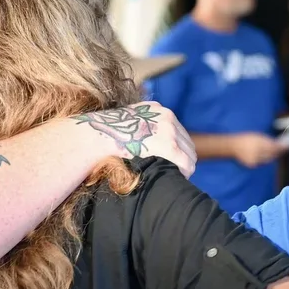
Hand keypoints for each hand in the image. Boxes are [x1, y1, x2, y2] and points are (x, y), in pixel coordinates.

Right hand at [72, 102, 196, 176]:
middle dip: (183, 158)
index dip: (178, 149)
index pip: (177, 130)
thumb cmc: (106, 133)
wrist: (98, 134)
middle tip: (177, 172)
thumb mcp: (125, 122)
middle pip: (186, 141)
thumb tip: (141, 140)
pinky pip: (185, 162)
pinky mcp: (168, 144)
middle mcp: (166, 115)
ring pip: (189, 152)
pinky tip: (179, 178)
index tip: (174, 161)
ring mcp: (168, 129)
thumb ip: (138, 126)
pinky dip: (185, 171)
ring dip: (185, 166)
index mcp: (157, 109)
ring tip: (177, 176)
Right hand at [231, 132, 284, 167]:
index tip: (287, 147)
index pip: (274, 147)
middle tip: (283, 150)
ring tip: (275, 152)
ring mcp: (254, 160)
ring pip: (268, 159)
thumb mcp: (257, 136)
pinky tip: (265, 156)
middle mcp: (257, 152)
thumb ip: (267, 140)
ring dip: (272, 156)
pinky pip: (262, 162)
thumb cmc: (245, 139)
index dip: (281, 148)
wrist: (232, 147)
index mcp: (259, 143)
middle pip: (272, 154)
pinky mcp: (252, 165)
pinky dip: (265, 160)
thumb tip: (277, 144)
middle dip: (278, 152)